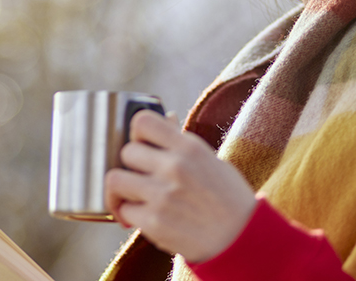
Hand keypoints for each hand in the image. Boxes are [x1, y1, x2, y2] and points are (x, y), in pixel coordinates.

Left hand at [103, 110, 256, 263]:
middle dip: (131, 166)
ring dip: (121, 190)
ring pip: (115, 180)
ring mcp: (163, 195)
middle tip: (140, 178)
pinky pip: (124, 210)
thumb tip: (166, 116)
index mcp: (188, 147)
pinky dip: (128, 215)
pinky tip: (141, 217)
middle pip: (126, 151)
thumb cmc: (227, 197)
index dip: (136, 134)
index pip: (142, 121)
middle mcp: (174, 167)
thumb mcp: (210, 160)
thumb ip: (182, 141)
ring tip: (132, 198)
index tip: (142, 147)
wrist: (240, 239)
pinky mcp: (154, 222)